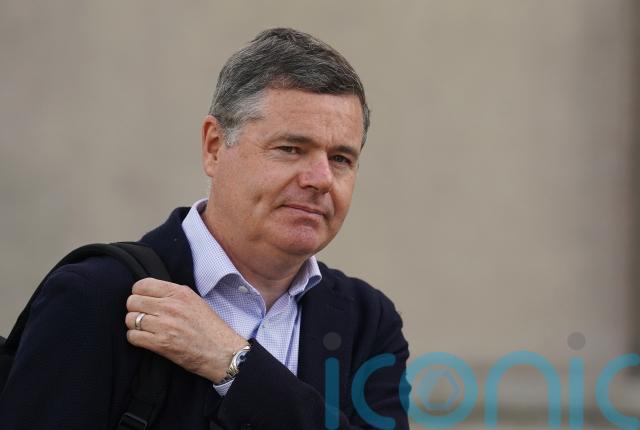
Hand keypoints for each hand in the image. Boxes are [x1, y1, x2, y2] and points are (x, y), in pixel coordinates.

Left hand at [125, 278, 248, 382]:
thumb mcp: (195, 301)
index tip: (144, 301)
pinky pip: (133, 336)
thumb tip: (149, 293)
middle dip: (135, 309)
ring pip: (130, 319)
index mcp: (179, 293)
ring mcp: (164, 325)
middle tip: (145, 317)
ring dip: (135, 325)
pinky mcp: (160, 344)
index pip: (142, 285)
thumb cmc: (210, 328)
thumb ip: (173, 295)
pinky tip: (147, 339)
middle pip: (132, 302)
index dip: (139, 293)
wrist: (222, 351)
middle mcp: (170, 306)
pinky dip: (136, 338)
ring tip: (147, 329)